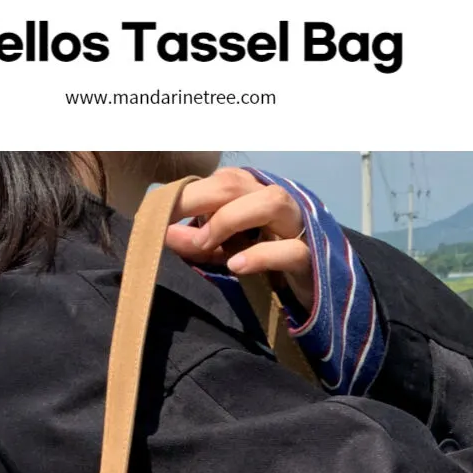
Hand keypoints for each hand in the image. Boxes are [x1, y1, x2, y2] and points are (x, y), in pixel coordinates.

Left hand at [165, 167, 312, 312]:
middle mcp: (278, 203)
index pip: (221, 180)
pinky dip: (261, 255)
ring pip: (270, 202)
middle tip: (170, 228)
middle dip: (199, 200)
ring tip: (205, 246)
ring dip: (229, 221)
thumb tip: (164, 233)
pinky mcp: (311, 260)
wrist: (315, 292)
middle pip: (238, 184)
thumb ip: (199, 243)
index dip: (187, 194)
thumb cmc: (266, 265)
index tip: (157, 214)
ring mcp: (298, 228)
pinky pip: (290, 250)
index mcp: (257, 195)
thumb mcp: (227, 253)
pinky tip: (236, 266)